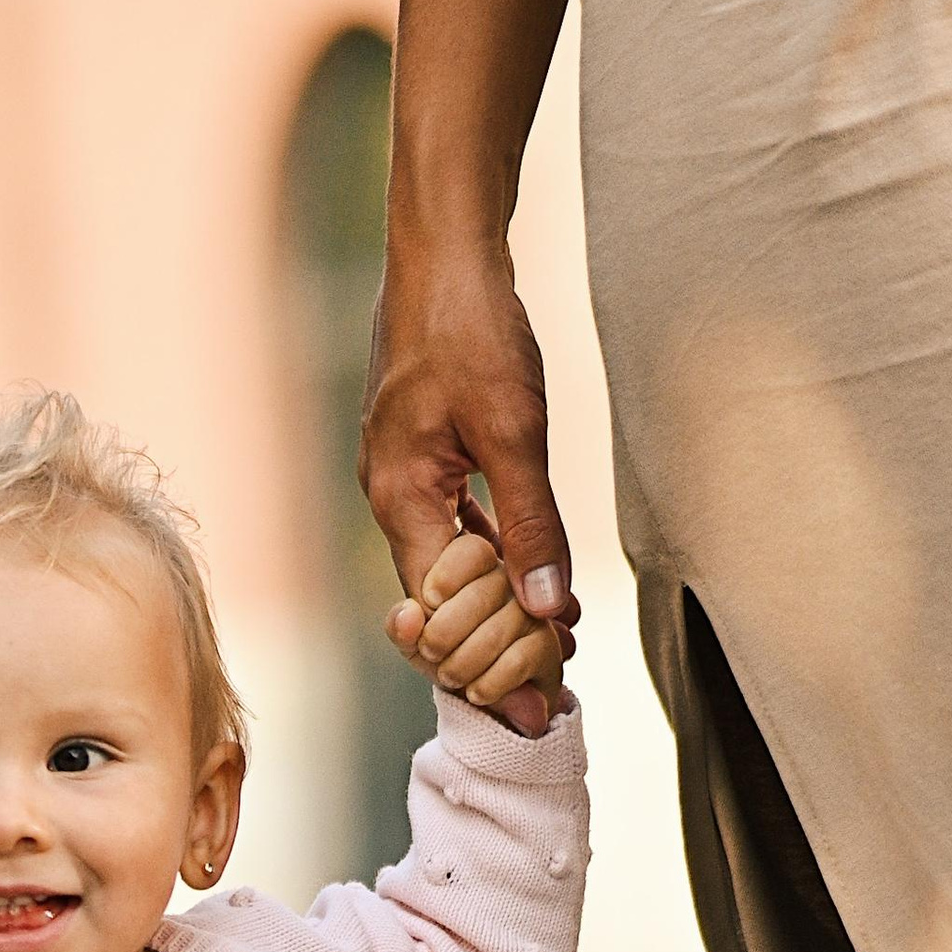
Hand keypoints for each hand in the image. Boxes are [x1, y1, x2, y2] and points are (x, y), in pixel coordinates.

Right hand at [362, 233, 575, 738]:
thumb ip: (532, 524)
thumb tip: (550, 612)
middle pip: (442, 603)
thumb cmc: (473, 325)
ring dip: (501, 604)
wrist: (444, 245)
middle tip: (562, 681)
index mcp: (398, 500)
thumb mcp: (515, 430)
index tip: (539, 706)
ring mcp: (402, 476)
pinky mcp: (421, 453)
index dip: (488, 665)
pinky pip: (453, 528)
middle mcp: (389, 496)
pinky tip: (532, 576)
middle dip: (497, 646)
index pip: (439, 617)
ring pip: (450, 566)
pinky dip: (493, 558)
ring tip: (558, 642)